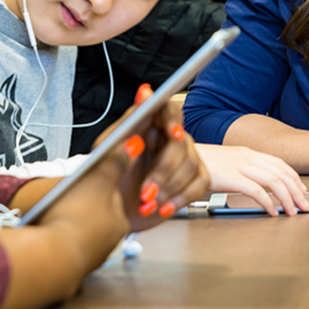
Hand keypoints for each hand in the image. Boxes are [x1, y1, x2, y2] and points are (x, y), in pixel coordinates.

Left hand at [88, 84, 209, 230]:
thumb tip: (145, 94)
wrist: (111, 213)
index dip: (173, 119)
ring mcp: (184, 159)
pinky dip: (180, 198)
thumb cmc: (107, 180)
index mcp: (148, 127)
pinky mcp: (192, 180)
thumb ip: (129, 122)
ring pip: (191, 165)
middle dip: (164, 170)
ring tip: (148, 202)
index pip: (169, 110)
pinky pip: (200, 184)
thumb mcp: (108, 151)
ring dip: (169, 188)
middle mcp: (169, 140)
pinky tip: (163, 207)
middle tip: (146, 190)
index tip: (173, 134)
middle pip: (181, 143)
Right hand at [196, 143, 308, 215]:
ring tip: (291, 211)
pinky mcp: (231, 177)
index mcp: (247, 152)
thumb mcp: (225, 163)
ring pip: (273, 180)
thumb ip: (241, 170)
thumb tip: (255, 184)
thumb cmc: (199, 164)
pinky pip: (257, 191)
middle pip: (281, 172)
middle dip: (296, 190)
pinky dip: (268, 202)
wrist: (178, 158)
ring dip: (287, 198)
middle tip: (303, 204)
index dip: (294, 177)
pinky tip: (272, 212)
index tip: (302, 189)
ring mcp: (239, 165)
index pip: (278, 163)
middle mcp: (246, 156)